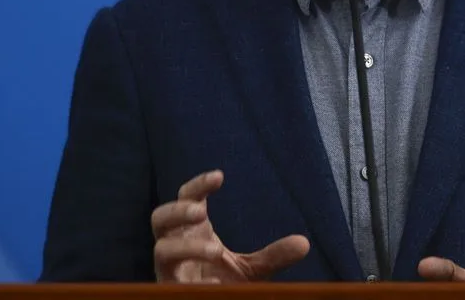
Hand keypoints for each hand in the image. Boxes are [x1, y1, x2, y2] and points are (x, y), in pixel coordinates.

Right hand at [151, 169, 309, 282]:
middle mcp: (175, 245)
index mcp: (192, 230)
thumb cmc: (223, 285)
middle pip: (159, 217)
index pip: (187, 197)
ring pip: (161, 250)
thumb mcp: (252, 270)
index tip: (220, 176)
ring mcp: (169, 270)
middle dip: (176, 211)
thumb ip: (273, 256)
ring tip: (215, 250)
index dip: (198, 185)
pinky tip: (215, 286)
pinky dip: (195, 284)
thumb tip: (304, 243)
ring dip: (185, 247)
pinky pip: (170, 284)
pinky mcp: (170, 290)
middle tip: (200, 212)